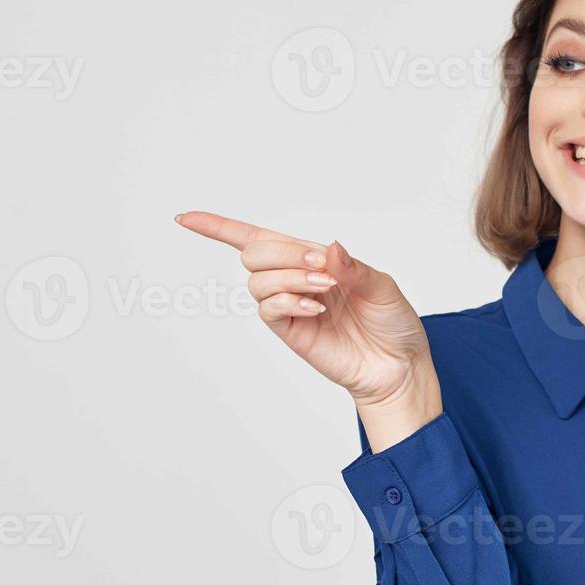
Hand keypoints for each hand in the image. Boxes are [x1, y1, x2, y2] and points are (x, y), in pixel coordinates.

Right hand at [175, 211, 441, 419]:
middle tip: (322, 267)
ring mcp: (290, 306)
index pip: (258, 238)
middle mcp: (294, 279)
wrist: (399, 366)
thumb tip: (328, 248)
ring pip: (258, 280)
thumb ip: (352, 266)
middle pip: (253, 251)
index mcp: (312, 259)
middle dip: (283, 251)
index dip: (218, 227)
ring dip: (289, 276)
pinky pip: (268, 309)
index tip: (185, 218)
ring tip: (326, 289)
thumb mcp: (381, 284)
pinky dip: (288, 299)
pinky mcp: (291, 332)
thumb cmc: (392, 323)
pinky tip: (315, 306)